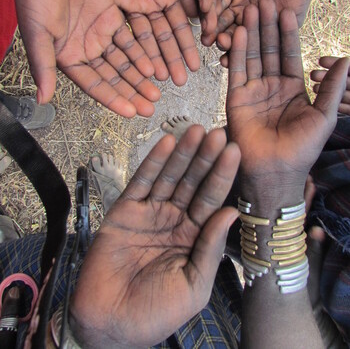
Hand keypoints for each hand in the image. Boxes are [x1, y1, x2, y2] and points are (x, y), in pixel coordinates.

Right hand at [7, 0, 159, 117]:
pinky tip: (153, 67)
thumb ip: (44, 67)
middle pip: (114, 77)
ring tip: (156, 93)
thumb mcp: (37, 35)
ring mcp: (100, 35)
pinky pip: (130, 40)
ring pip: (124, 62)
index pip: (95, 85)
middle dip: (132, 93)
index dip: (113, 99)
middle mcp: (86, 50)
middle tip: (151, 107)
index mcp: (68, 59)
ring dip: (140, 77)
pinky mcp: (112, 17)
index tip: (131, 112)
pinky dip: (141, 53)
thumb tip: (42, 100)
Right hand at [70, 126, 239, 347]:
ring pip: (169, 177)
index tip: (234, 151)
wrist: (110, 323)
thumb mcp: (194, 285)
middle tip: (218, 133)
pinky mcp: (125, 211)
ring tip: (196, 130)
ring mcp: (150, 213)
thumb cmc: (157, 312)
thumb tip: (232, 212)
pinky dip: (153, 162)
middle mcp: (174, 220)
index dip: (222, 175)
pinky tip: (167, 144)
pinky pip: (141, 182)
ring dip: (183, 153)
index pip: (212, 199)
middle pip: (193, 182)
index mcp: (193, 236)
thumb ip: (211, 248)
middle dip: (205, 158)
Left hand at [91, 0, 199, 85]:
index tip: (196, 65)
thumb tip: (199, 18)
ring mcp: (133, 5)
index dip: (187, 47)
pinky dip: (134, 44)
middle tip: (180, 81)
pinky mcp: (115, 3)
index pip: (179, 27)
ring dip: (154, 58)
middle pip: (163, 38)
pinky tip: (141, 62)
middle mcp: (152, 5)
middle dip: (172, 59)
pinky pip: (126, 27)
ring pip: (145, 37)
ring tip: (162, 79)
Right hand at [226, 0, 348, 199]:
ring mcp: (253, 91)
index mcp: (293, 89)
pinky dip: (238, 52)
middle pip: (269, 50)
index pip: (290, 55)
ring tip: (251, 9)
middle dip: (268, 26)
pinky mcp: (236, 98)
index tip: (288, 11)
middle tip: (265, 0)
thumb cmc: (303, 148)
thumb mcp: (324, 114)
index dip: (288, 34)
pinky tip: (240, 33)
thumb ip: (332, 87)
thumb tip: (348, 60)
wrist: (276, 170)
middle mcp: (272, 87)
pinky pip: (237, 71)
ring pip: (252, 56)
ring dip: (252, 33)